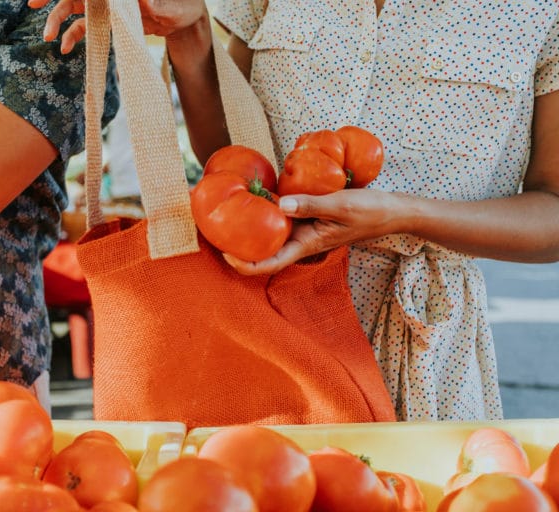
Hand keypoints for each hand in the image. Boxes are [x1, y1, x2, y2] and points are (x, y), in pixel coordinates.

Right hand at [29, 0, 206, 53]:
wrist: (185, 19)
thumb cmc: (181, 5)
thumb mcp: (170, 6)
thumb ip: (155, 4)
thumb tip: (143, 0)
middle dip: (53, 0)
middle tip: (32, 5)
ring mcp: (109, 4)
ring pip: (75, 8)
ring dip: (59, 21)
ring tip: (47, 37)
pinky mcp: (110, 19)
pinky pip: (86, 26)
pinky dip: (74, 36)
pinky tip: (66, 48)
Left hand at [224, 189, 404, 274]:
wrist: (392, 211)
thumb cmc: (369, 212)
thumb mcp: (340, 205)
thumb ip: (311, 205)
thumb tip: (280, 205)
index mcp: (306, 245)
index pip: (269, 264)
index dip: (245, 265)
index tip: (225, 254)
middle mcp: (301, 241)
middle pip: (263, 252)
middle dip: (238, 247)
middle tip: (214, 230)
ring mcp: (303, 231)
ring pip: (270, 237)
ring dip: (249, 231)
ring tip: (226, 215)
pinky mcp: (308, 219)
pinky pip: (282, 220)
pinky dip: (267, 214)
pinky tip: (256, 197)